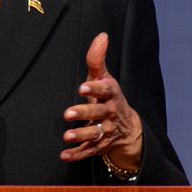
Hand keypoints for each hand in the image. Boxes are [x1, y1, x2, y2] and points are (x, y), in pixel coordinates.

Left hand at [61, 33, 144, 168]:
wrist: (128, 129)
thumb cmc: (108, 98)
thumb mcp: (105, 78)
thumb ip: (98, 60)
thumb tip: (101, 35)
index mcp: (111, 95)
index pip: (106, 90)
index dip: (95, 89)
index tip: (82, 87)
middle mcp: (110, 114)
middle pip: (99, 113)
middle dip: (84, 113)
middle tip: (68, 114)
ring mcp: (106, 131)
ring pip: (95, 134)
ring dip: (81, 135)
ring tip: (67, 136)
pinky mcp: (99, 146)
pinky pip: (88, 152)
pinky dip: (77, 154)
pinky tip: (64, 155)